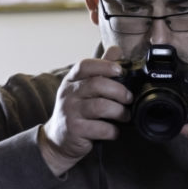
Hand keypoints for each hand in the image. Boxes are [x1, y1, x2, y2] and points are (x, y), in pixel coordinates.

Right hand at [40, 45, 130, 175]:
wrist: (58, 139)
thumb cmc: (77, 109)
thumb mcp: (85, 87)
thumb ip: (100, 69)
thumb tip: (116, 49)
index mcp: (72, 80)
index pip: (85, 65)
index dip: (105, 65)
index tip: (120, 71)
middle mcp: (68, 93)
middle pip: (98, 84)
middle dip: (120, 91)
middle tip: (129, 99)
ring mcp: (70, 112)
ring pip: (101, 106)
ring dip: (120, 112)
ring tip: (125, 116)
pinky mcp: (74, 130)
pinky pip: (100, 128)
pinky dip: (113, 130)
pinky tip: (114, 131)